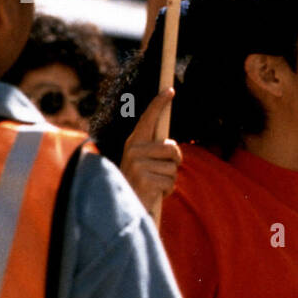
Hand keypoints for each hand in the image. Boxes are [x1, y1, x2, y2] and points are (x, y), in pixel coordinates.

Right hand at [121, 88, 182, 212]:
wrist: (122, 208)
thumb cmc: (139, 184)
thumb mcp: (144, 163)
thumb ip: (156, 152)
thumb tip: (173, 147)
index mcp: (133, 143)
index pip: (148, 118)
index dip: (159, 103)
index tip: (170, 90)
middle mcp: (134, 150)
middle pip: (173, 148)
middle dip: (175, 161)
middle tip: (162, 172)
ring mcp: (138, 163)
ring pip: (174, 167)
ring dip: (169, 180)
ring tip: (153, 185)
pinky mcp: (145, 178)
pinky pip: (170, 182)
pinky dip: (167, 191)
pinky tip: (153, 194)